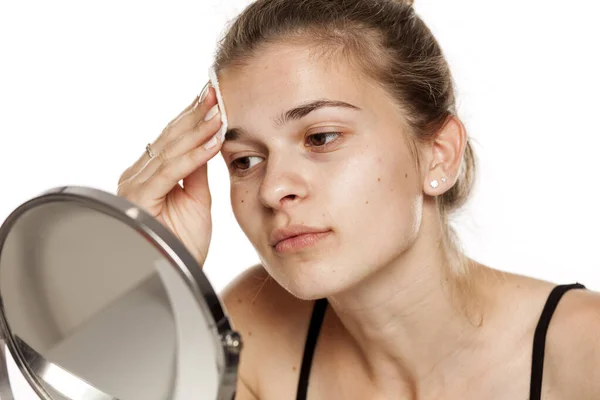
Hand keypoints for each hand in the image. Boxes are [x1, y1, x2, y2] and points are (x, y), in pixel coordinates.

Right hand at [117, 86, 222, 265]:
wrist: (174, 275)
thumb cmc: (184, 242)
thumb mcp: (197, 200)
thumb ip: (197, 172)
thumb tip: (208, 143)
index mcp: (150, 174)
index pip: (174, 138)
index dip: (195, 117)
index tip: (214, 96)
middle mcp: (138, 175)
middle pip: (170, 137)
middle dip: (195, 113)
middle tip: (216, 90)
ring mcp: (136, 185)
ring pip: (171, 149)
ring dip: (197, 129)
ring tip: (218, 109)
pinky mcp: (140, 198)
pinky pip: (171, 172)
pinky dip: (193, 156)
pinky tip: (212, 141)